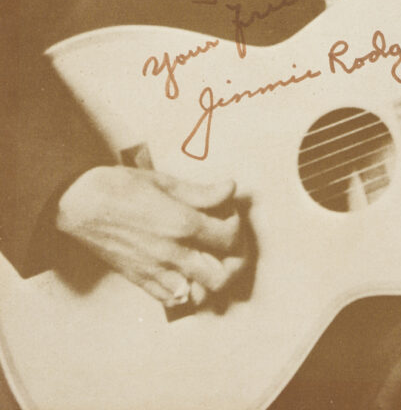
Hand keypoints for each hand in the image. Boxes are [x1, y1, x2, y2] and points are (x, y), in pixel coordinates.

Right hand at [56, 166, 248, 307]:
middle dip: (235, 259)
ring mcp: (157, 272)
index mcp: (182, 224)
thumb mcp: (166, 182)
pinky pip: (174, 300)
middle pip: (223, 275)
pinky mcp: (141, 281)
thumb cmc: (121, 188)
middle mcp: (173, 254)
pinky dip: (188, 291)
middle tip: (228, 242)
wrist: (82, 205)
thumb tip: (229, 189)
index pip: (229, 236)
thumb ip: (201, 192)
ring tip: (211, 259)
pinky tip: (188, 272)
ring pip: (202, 295)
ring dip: (213, 279)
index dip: (235, 223)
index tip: (227, 212)